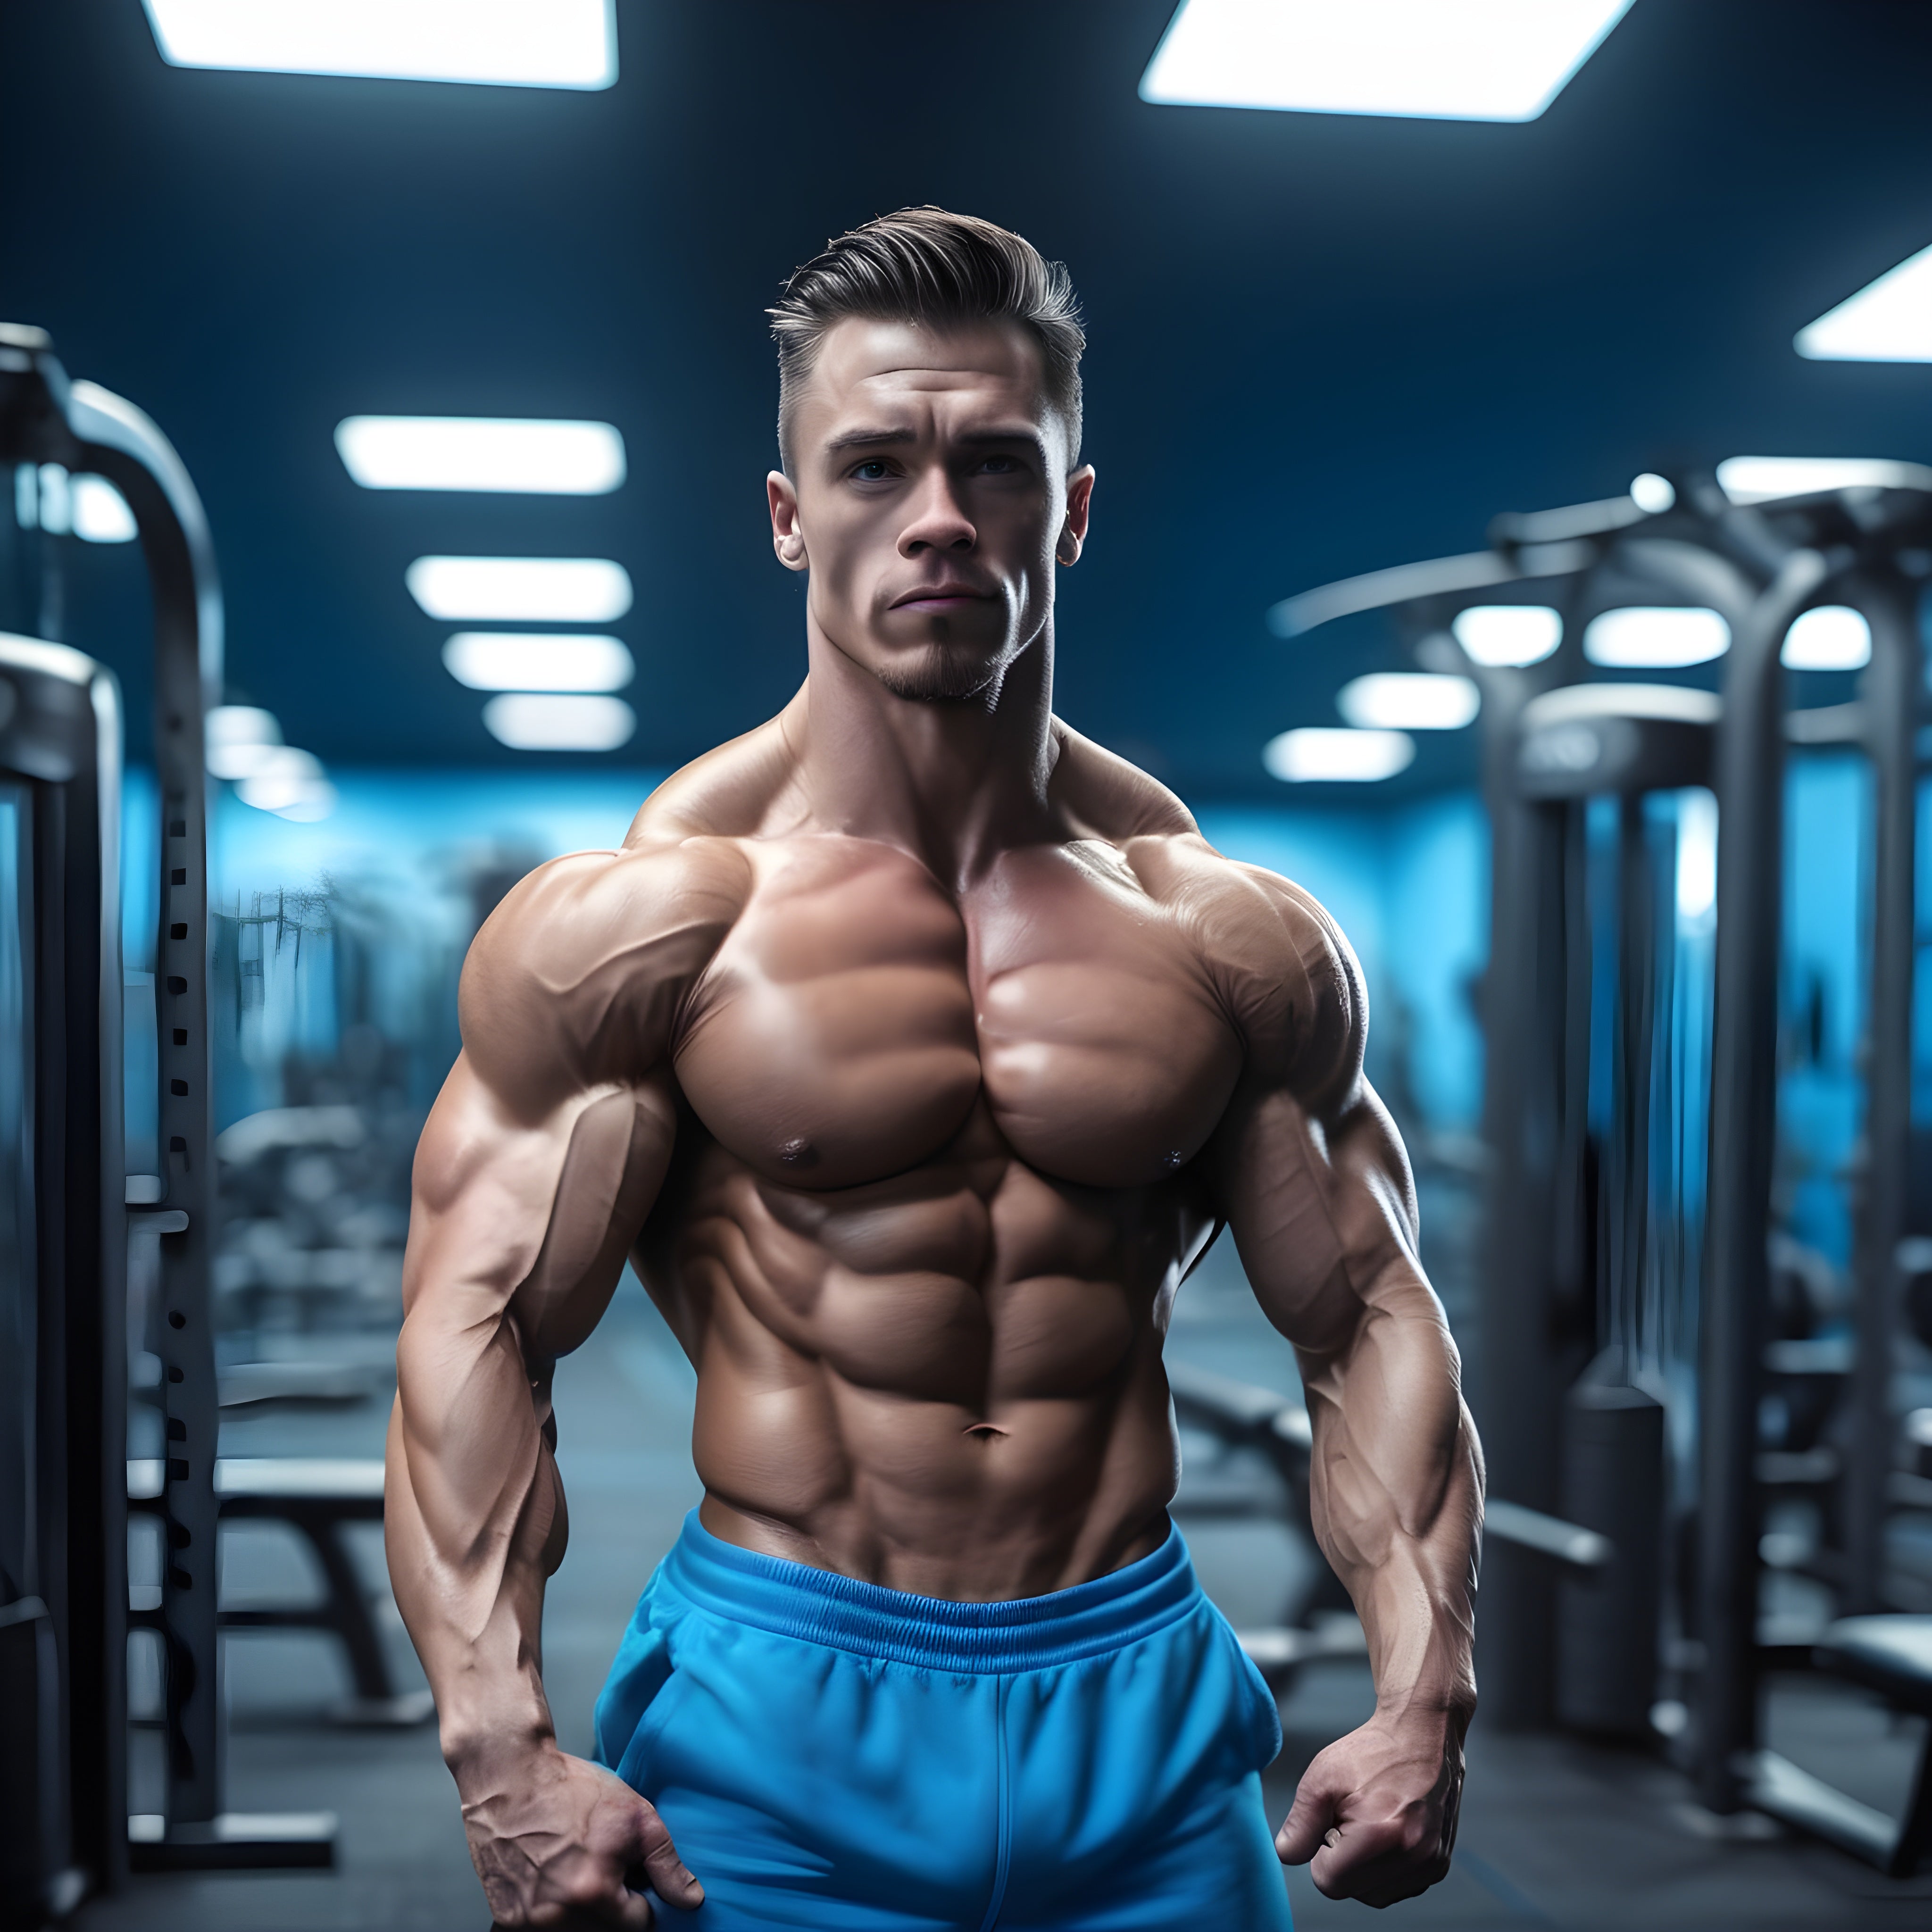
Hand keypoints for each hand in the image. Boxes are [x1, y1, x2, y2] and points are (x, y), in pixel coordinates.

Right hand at [456, 1741, 702, 1926]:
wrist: (510, 1778)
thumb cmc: (572, 1790)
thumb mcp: (635, 1817)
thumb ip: (666, 1864)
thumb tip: (691, 1901)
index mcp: (593, 1893)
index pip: (639, 1924)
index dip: (642, 1897)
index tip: (633, 1875)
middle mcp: (556, 1916)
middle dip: (613, 1907)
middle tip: (604, 1868)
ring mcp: (526, 1920)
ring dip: (584, 1911)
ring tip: (578, 1868)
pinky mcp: (506, 1917)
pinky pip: (543, 1928)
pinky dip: (553, 1910)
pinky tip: (552, 1875)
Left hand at [1274, 1710, 1463, 1906]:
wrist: (1422, 1735)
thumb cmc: (1373, 1752)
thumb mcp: (1323, 1777)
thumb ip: (1301, 1823)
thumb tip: (1288, 1855)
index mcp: (1380, 1835)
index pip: (1328, 1881)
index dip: (1321, 1851)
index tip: (1332, 1821)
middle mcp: (1413, 1856)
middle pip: (1352, 1890)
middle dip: (1344, 1859)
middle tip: (1353, 1818)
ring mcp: (1430, 1863)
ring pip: (1375, 1894)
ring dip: (1365, 1867)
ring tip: (1371, 1824)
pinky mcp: (1440, 1864)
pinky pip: (1398, 1887)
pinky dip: (1386, 1869)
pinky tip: (1387, 1834)